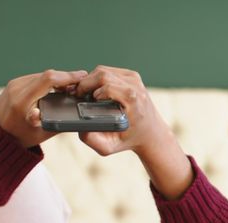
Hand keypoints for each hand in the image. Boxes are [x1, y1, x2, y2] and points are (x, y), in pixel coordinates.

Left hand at [0, 69, 87, 147]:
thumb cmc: (19, 138)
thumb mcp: (42, 134)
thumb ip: (59, 123)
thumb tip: (78, 115)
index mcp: (23, 101)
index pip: (48, 79)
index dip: (68, 76)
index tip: (82, 77)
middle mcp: (16, 88)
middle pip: (47, 74)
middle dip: (66, 77)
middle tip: (80, 84)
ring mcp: (14, 84)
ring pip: (42, 74)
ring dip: (58, 78)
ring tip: (71, 86)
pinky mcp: (14, 83)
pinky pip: (35, 77)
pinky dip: (48, 81)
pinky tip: (57, 87)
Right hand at [74, 65, 190, 198]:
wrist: (150, 133)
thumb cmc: (128, 139)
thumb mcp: (109, 146)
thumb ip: (93, 141)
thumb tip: (81, 129)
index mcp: (132, 101)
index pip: (107, 86)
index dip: (90, 90)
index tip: (81, 98)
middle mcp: (135, 87)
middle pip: (102, 74)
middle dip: (86, 82)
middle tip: (77, 94)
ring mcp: (135, 80)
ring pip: (104, 70)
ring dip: (91, 79)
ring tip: (85, 92)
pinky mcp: (133, 76)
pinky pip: (110, 70)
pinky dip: (99, 77)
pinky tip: (96, 89)